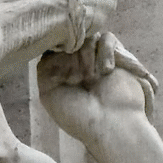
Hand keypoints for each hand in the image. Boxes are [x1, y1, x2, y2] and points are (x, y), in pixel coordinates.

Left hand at [37, 38, 156, 148]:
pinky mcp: (117, 55)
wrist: (111, 125)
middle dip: (71, 55)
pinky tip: (106, 71)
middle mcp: (77, 63)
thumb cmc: (79, 116)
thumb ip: (44, 66)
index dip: (55, 53)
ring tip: (92, 77)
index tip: (60, 72)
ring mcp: (96, 59)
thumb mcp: (48, 93)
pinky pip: (107, 38)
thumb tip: (52, 43)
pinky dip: (105, 51)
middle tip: (79, 78)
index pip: (52, 46)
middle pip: (69, 38)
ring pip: (87, 36)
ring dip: (87, 55)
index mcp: (59, 72)